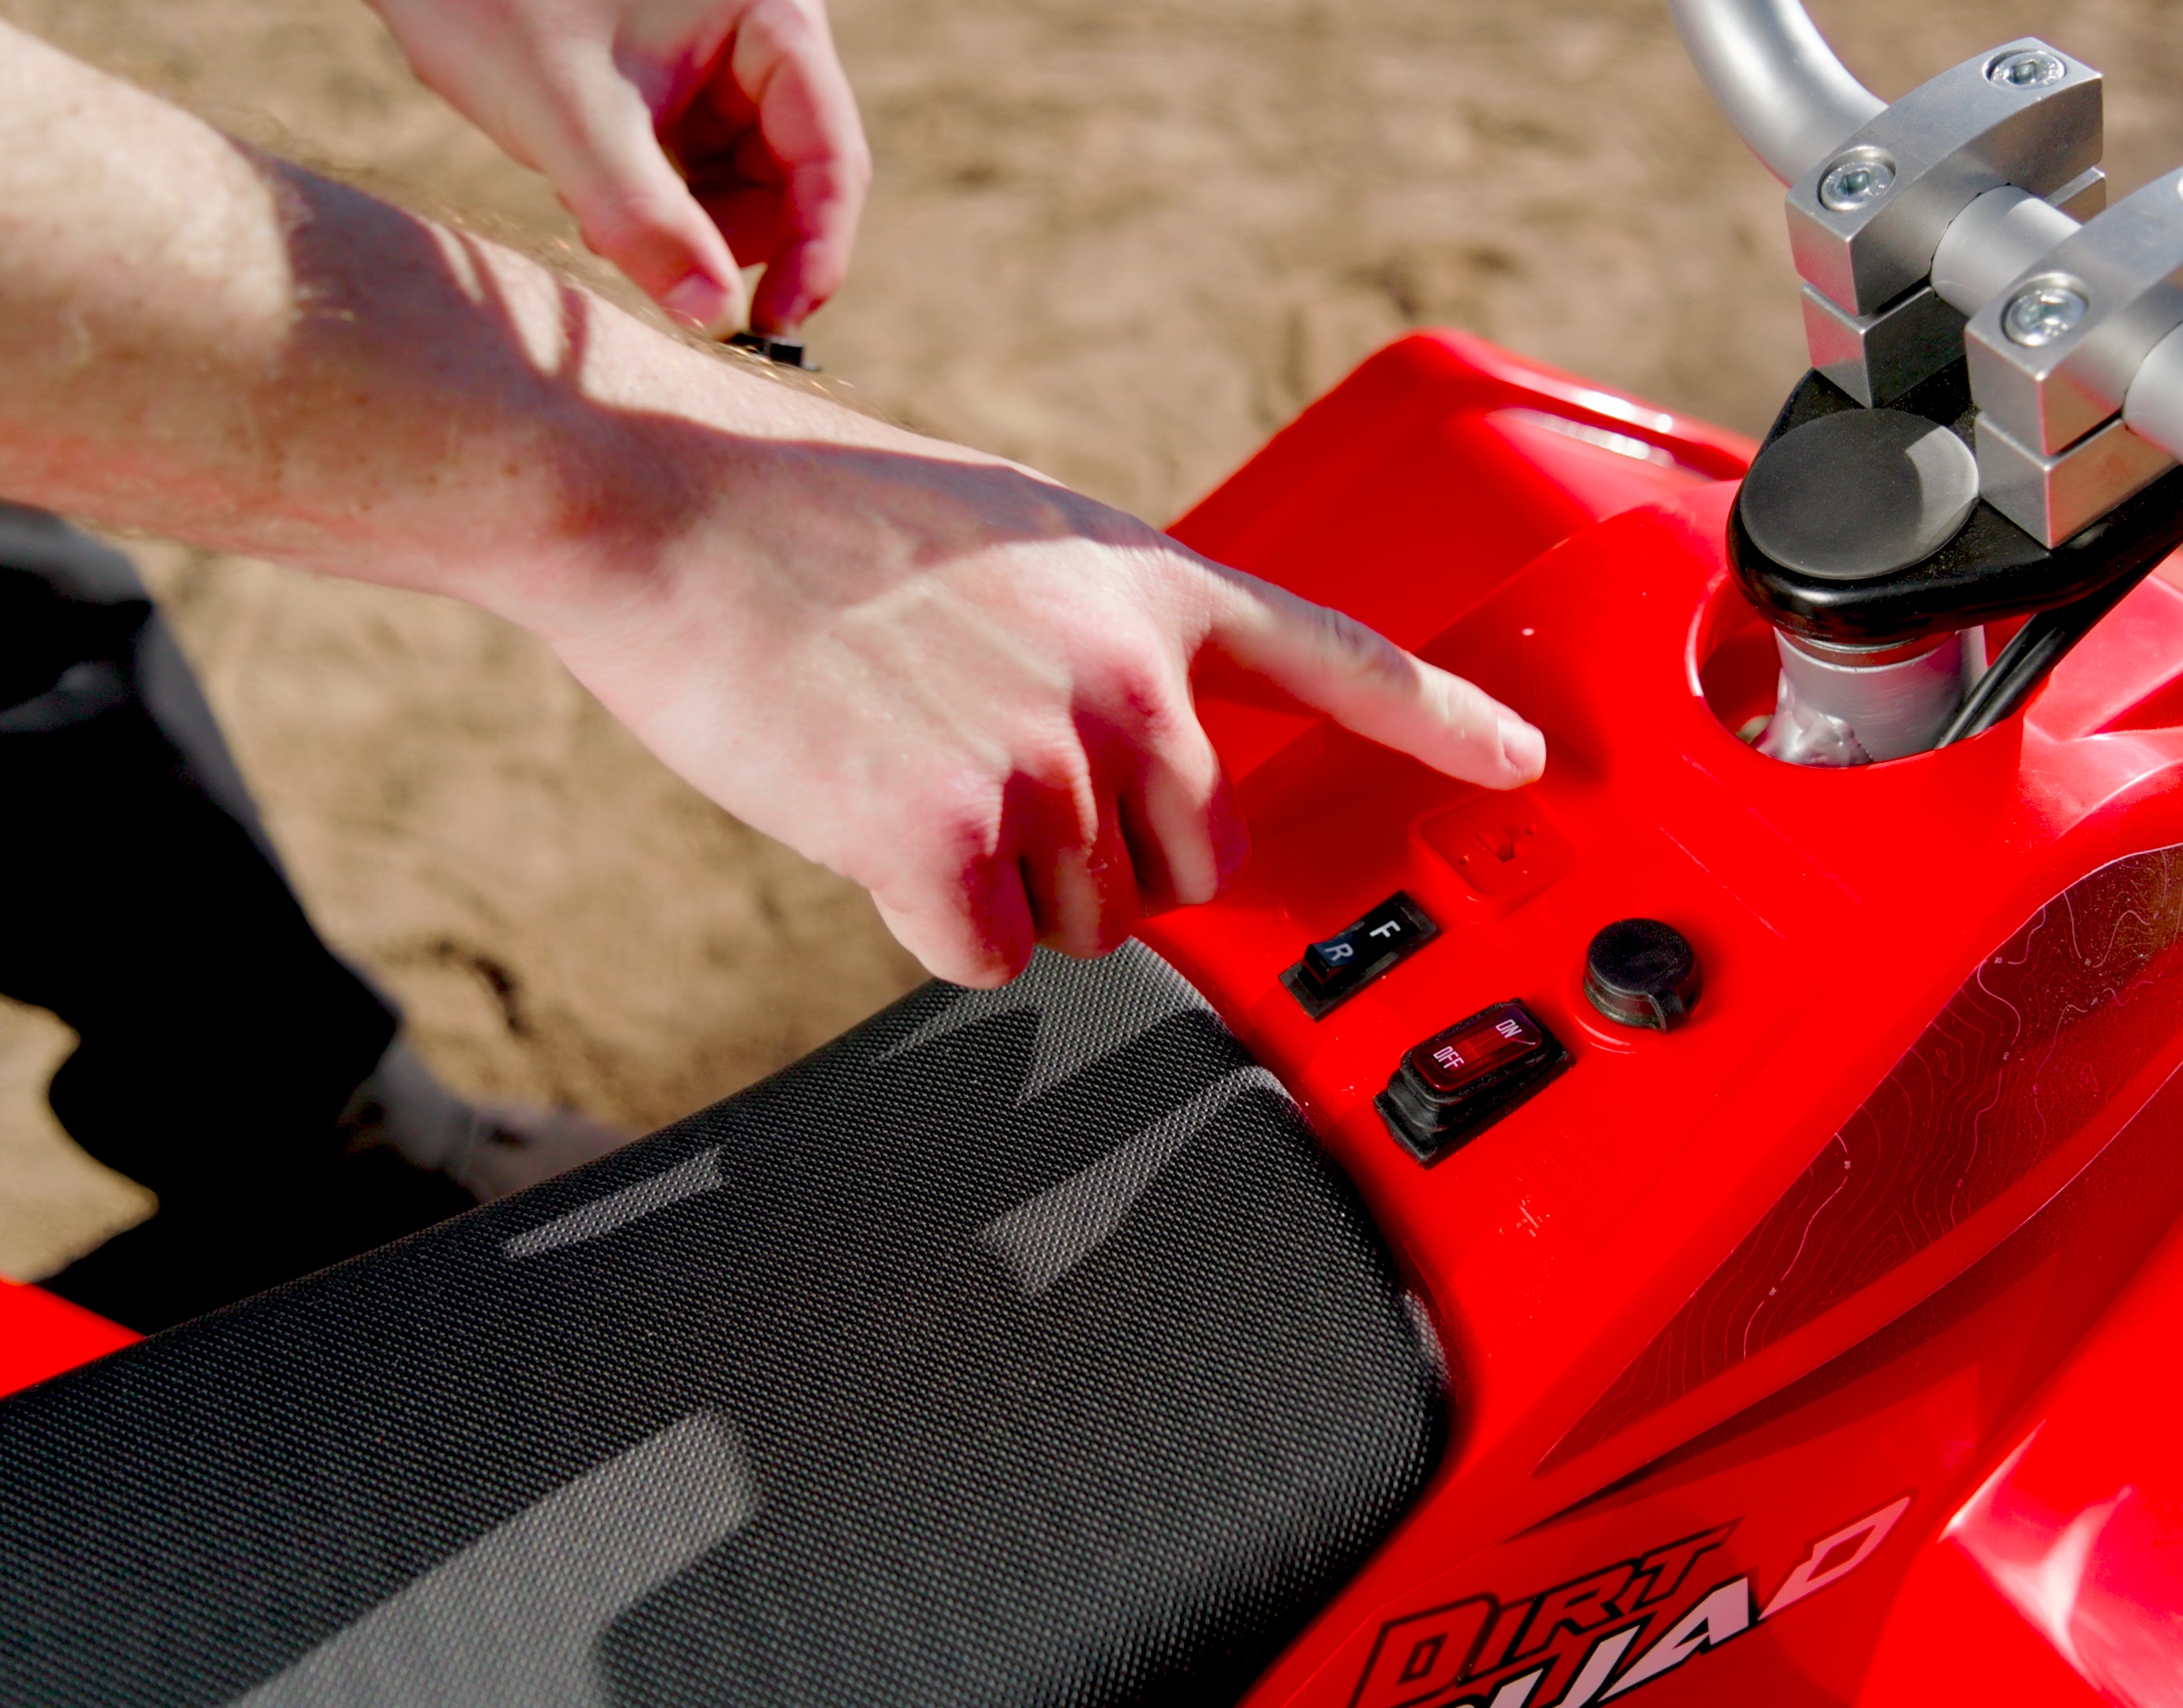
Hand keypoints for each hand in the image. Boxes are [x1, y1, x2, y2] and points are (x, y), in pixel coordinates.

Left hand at [366, 0, 867, 332]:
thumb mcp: (567, 115)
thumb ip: (644, 220)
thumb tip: (715, 319)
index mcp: (773, 15)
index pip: (831, 155)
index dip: (814, 251)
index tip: (770, 327)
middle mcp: (762, 30)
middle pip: (797, 175)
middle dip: (733, 239)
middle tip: (659, 275)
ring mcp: (721, 53)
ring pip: (750, 180)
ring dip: (692, 227)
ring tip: (602, 220)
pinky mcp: (679, 75)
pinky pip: (703, 165)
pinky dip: (662, 202)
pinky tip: (595, 197)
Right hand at [532, 435, 1547, 986]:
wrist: (661, 498)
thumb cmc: (812, 516)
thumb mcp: (1010, 534)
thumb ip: (1105, 630)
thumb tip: (1136, 725)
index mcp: (1148, 584)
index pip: (1337, 659)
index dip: (1442, 723)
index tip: (1521, 761)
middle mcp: (1125, 675)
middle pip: (1196, 866)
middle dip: (1110, 862)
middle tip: (992, 782)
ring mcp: (1043, 760)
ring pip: (1086, 926)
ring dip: (1006, 889)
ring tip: (909, 769)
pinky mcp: (944, 837)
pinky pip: (987, 959)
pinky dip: (929, 925)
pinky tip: (867, 827)